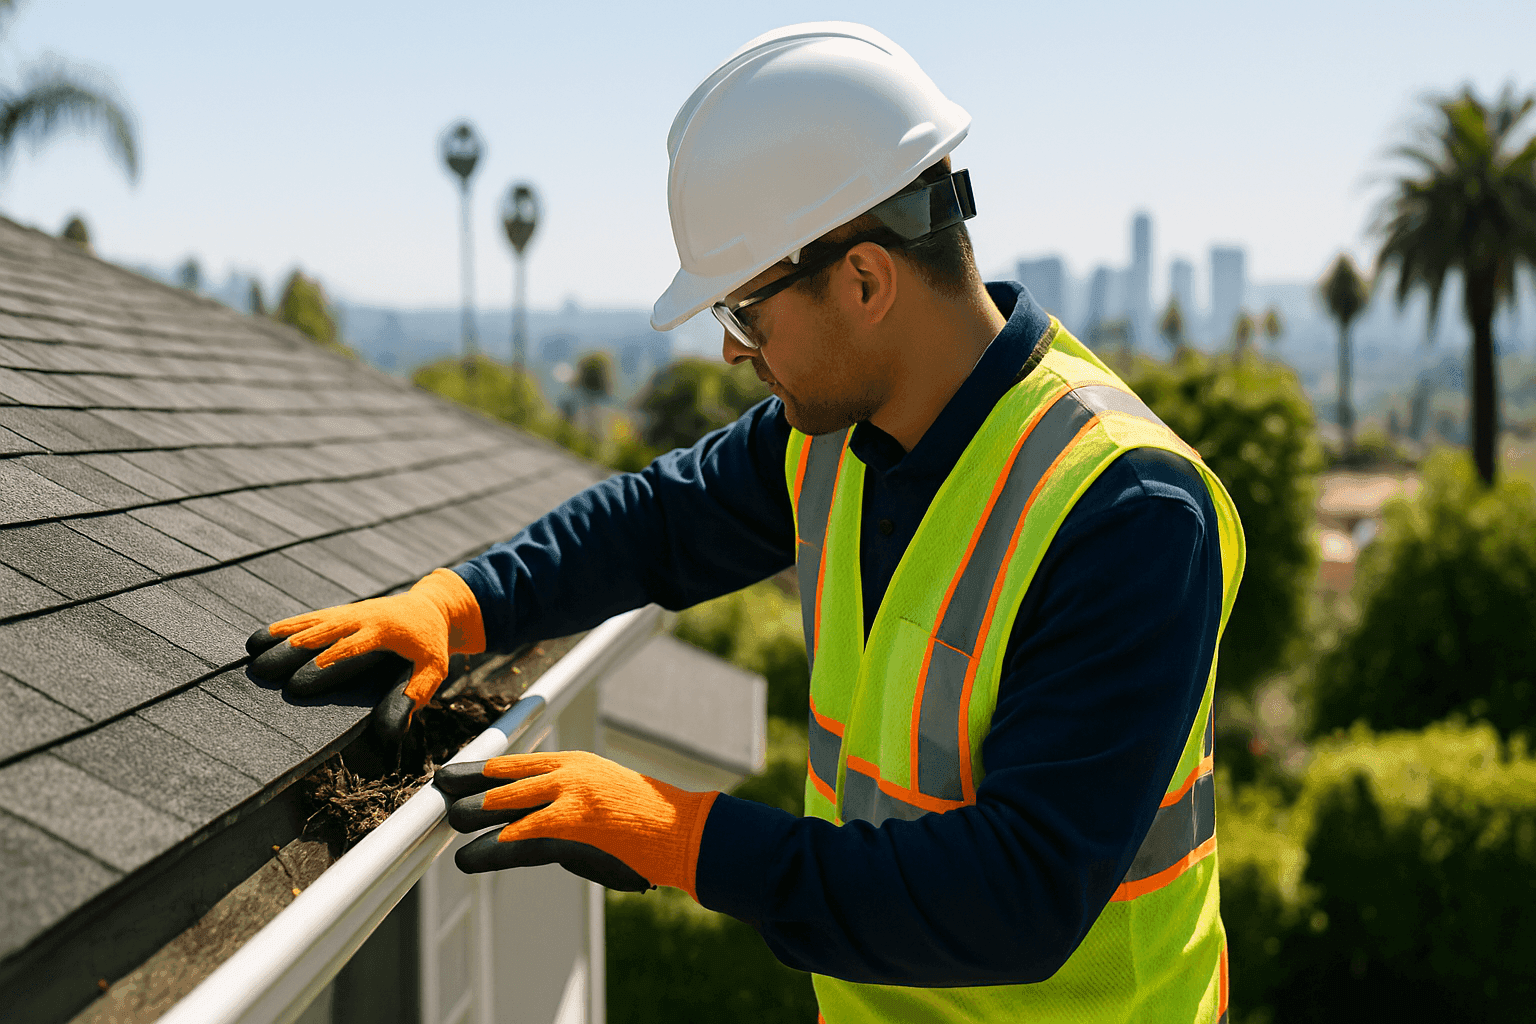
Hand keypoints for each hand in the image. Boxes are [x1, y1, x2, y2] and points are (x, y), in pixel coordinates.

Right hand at [245, 568, 485, 741]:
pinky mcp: (341, 612)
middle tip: (266, 667)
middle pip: (325, 632)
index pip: (355, 645)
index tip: (307, 674)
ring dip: (283, 634)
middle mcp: (363, 617)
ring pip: (312, 622)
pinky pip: (311, 618)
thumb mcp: (434, 669)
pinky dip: (287, 625)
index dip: (332, 657)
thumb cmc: (431, 643)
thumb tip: (395, 729)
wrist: (430, 606)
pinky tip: (262, 637)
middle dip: (295, 648)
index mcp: (386, 631)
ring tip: (253, 648)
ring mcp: (349, 612)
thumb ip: (415, 693)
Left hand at [434, 751, 719, 897]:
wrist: (680, 830)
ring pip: (501, 804)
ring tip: (447, 821)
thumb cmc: (642, 819)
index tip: (452, 776)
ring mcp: (566, 799)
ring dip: (469, 814)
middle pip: (499, 778)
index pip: (513, 762)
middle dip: (464, 788)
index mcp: (572, 763)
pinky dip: (489, 850)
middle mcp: (565, 773)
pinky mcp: (568, 829)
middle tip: (438, 796)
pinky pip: (518, 839)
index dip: (478, 771)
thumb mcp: (600, 794)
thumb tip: (524, 820)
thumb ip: (563, 800)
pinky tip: (469, 858)